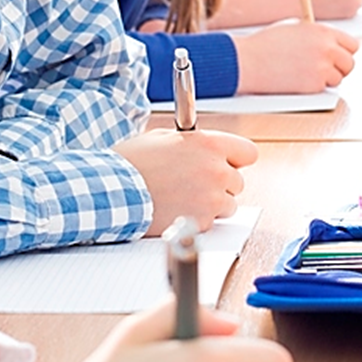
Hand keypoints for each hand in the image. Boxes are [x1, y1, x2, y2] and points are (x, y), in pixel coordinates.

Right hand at [113, 128, 257, 232]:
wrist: (113, 191)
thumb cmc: (132, 163)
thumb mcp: (163, 138)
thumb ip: (192, 143)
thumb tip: (202, 149)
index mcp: (210, 145)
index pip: (248, 153)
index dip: (236, 160)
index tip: (228, 165)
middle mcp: (216, 171)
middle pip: (238, 183)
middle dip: (221, 185)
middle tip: (195, 185)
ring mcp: (211, 198)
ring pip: (228, 206)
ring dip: (211, 205)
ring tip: (183, 200)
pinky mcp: (202, 222)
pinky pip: (210, 223)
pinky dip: (197, 221)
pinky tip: (176, 211)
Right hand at [234, 21, 357, 93]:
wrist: (249, 61)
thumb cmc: (265, 45)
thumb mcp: (294, 29)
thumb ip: (316, 36)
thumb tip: (328, 45)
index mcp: (323, 31)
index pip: (351, 44)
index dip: (344, 52)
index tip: (338, 56)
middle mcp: (327, 48)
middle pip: (350, 63)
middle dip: (339, 67)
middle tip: (326, 69)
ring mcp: (322, 67)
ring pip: (339, 78)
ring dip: (327, 79)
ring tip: (307, 74)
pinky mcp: (315, 84)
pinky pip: (324, 88)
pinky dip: (315, 87)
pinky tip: (299, 80)